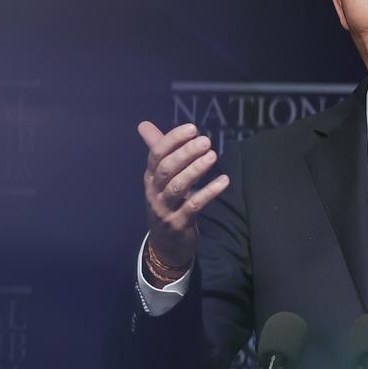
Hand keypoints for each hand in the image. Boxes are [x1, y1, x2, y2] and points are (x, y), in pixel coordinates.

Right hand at [138, 121, 230, 267]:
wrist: (166, 244)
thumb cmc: (166, 203)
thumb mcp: (159, 178)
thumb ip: (157, 150)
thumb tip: (143, 124)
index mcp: (150, 177)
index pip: (156, 154)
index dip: (173, 140)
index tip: (192, 128)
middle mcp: (154, 192)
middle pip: (166, 169)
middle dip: (185, 153)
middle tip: (206, 141)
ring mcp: (165, 209)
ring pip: (178, 187)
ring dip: (196, 170)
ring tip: (213, 156)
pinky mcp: (178, 224)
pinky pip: (193, 206)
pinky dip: (209, 192)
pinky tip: (224, 181)